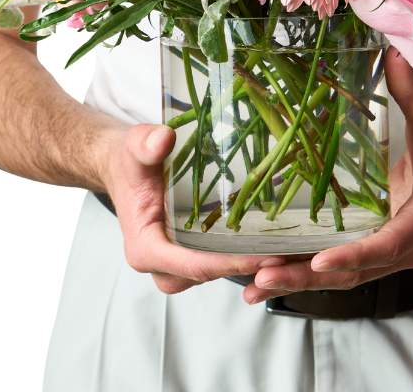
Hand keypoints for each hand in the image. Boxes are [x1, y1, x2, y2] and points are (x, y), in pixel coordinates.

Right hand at [103, 124, 283, 294]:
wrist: (125, 166)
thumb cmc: (130, 160)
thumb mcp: (135, 146)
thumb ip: (146, 144)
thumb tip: (163, 139)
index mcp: (145, 247)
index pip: (191, 264)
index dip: (228, 262)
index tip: (261, 256)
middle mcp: (160, 262)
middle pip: (206, 274)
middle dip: (245, 267)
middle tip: (286, 254)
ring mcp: (175, 261)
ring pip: (214, 272)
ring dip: (247, 264)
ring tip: (287, 249)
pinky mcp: (188, 252)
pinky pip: (216, 260)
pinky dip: (241, 254)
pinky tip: (272, 240)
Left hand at [243, 50, 412, 303]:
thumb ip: (411, 89)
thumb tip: (390, 52)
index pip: (389, 244)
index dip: (354, 255)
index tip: (319, 262)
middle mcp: (410, 246)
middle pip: (356, 271)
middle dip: (307, 276)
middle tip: (262, 278)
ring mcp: (394, 252)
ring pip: (344, 276)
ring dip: (298, 281)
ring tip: (252, 287)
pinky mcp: (380, 248)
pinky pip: (342, 265)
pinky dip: (307, 271)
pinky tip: (269, 274)